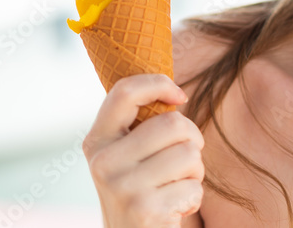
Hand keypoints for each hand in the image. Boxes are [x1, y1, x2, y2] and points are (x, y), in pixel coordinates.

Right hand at [83, 73, 204, 227]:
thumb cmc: (140, 192)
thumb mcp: (127, 157)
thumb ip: (140, 126)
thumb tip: (176, 93)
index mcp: (97, 141)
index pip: (125, 91)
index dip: (159, 84)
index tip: (180, 96)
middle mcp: (103, 161)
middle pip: (173, 123)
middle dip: (193, 139)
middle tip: (187, 157)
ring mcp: (122, 186)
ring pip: (189, 154)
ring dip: (196, 171)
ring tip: (178, 185)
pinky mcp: (144, 209)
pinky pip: (193, 186)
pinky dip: (194, 197)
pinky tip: (175, 208)